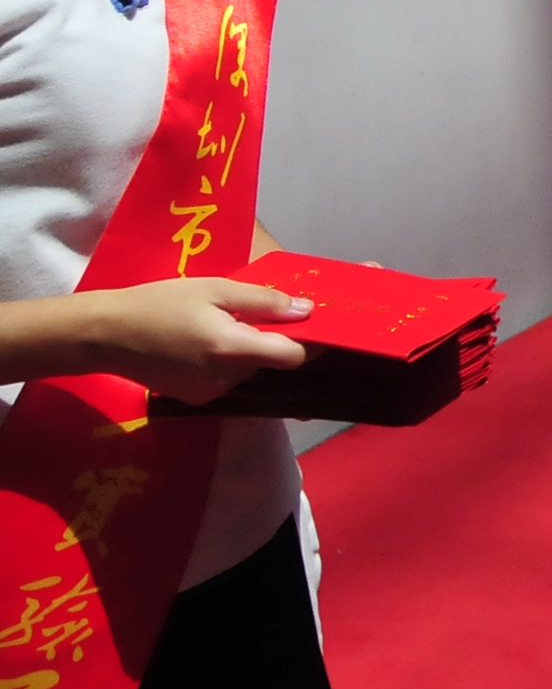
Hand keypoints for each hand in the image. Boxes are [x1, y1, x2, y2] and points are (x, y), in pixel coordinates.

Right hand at [73, 279, 311, 404]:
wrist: (106, 334)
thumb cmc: (160, 303)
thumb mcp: (215, 289)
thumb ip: (264, 301)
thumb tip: (306, 310)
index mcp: (232, 350)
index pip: (293, 357)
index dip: (307, 340)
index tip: (308, 322)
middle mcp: (226, 379)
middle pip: (272, 363)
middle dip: (273, 340)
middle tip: (259, 314)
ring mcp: (210, 394)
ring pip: (251, 371)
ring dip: (249, 350)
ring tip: (224, 325)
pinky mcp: (196, 399)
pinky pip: (229, 380)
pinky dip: (228, 362)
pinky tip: (207, 343)